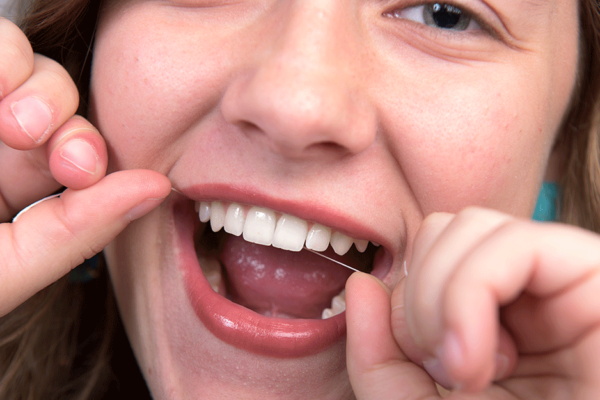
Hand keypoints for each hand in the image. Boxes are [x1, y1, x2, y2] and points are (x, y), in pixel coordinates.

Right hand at [0, 18, 170, 316]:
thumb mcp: (2, 269)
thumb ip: (72, 234)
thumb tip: (154, 191)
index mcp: (18, 193)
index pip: (80, 156)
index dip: (93, 154)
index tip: (86, 170)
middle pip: (62, 106)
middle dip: (67, 120)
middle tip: (58, 152)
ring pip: (29, 68)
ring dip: (39, 90)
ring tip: (17, 125)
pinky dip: (2, 59)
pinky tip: (0, 95)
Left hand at [346, 207, 599, 398]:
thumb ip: (377, 356)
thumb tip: (362, 283)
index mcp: (491, 312)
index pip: (426, 254)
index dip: (403, 299)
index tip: (424, 365)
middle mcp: (527, 289)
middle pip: (445, 229)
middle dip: (420, 298)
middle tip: (445, 369)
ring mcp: (563, 277)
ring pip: (472, 226)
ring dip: (444, 299)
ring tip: (470, 369)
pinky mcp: (594, 274)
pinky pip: (515, 244)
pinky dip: (471, 296)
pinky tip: (485, 360)